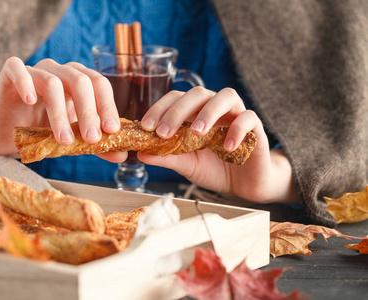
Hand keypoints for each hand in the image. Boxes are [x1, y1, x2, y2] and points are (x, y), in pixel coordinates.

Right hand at [0, 57, 125, 162]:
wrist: (8, 135)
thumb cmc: (43, 132)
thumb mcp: (73, 140)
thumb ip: (96, 145)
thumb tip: (122, 155)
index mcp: (79, 81)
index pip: (100, 85)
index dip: (107, 106)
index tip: (112, 130)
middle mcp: (60, 71)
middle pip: (80, 81)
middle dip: (88, 112)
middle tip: (91, 138)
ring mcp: (35, 70)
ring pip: (52, 83)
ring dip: (60, 114)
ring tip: (63, 140)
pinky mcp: (9, 73)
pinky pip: (17, 68)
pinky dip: (25, 83)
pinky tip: (31, 101)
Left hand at [139, 87, 300, 203]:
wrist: (243, 184)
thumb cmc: (214, 168)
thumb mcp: (186, 164)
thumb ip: (167, 157)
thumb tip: (140, 153)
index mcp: (195, 112)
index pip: (176, 99)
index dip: (160, 108)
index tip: (147, 127)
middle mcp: (215, 108)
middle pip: (198, 93)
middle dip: (178, 111)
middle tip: (164, 133)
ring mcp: (236, 114)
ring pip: (226, 96)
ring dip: (208, 112)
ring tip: (197, 133)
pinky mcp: (256, 128)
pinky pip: (249, 117)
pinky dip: (237, 129)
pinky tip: (226, 146)